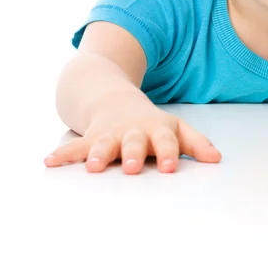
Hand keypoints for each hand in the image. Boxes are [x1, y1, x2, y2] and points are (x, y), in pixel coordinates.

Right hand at [44, 102, 221, 173]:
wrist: (117, 100)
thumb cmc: (152, 123)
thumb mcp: (176, 129)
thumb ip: (195, 144)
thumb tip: (217, 159)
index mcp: (157, 129)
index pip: (166, 140)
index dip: (169, 153)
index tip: (171, 167)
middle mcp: (133, 131)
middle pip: (134, 142)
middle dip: (132, 154)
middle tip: (131, 167)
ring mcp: (111, 133)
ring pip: (103, 144)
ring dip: (97, 154)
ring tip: (93, 167)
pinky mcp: (91, 137)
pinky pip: (75, 146)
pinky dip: (63, 154)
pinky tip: (50, 162)